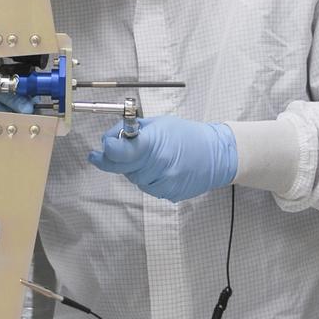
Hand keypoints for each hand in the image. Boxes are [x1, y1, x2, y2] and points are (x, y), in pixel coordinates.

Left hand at [88, 116, 236, 201]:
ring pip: (134, 179)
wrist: (216, 155)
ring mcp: (164, 183)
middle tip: (116, 151)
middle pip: (121, 168)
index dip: (107, 149)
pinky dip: (148, 178)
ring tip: (152, 157)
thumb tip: (110, 139)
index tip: (102, 148)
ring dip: (135, 169)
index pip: (119, 152)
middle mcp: (157, 166)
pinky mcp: (169, 195)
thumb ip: (133, 131)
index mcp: (153, 144)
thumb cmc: (187, 135)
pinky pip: (147, 188)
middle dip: (116, 159)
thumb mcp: (159, 123)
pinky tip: (161, 169)